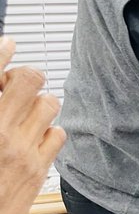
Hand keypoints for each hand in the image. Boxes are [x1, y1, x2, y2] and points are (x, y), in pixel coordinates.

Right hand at [0, 38, 65, 213]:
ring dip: (38, 104)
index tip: (8, 43)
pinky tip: (34, 140)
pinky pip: (57, 133)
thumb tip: (0, 89)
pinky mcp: (36, 169)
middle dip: (24, 77)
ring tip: (25, 116)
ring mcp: (18, 149)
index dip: (1, 53)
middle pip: (29, 78)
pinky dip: (48, 132)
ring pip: (49, 103)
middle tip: (14, 89)